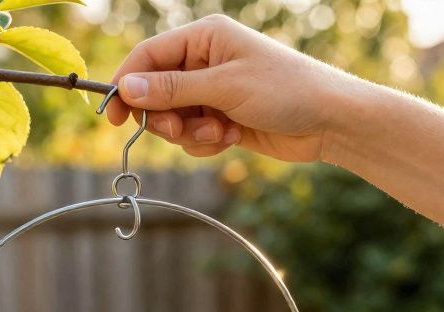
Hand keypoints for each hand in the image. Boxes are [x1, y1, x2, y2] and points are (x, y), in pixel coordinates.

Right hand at [106, 14, 357, 162]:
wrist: (330, 121)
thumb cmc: (286, 90)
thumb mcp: (225, 87)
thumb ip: (173, 88)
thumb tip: (126, 88)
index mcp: (205, 37)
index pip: (148, 57)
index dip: (127, 85)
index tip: (113, 117)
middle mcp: (205, 60)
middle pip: (155, 92)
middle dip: (165, 117)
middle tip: (180, 130)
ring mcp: (213, 91)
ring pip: (173, 118)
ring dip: (189, 134)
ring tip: (218, 134)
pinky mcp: (222, 118)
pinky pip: (192, 135)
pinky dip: (205, 143)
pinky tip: (231, 139)